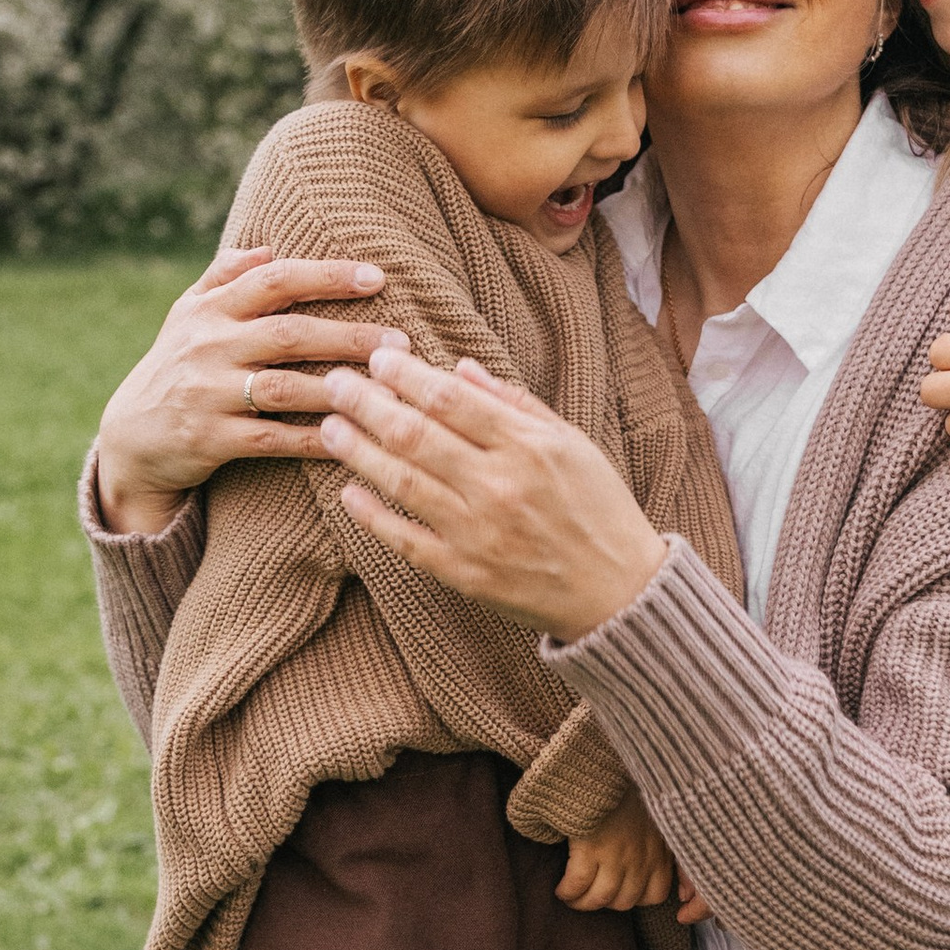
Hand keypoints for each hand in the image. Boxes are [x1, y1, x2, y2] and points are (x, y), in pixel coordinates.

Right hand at [94, 248, 387, 534]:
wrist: (130, 437)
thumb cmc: (176, 366)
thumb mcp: (187, 315)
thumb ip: (224, 278)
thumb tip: (267, 248)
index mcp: (210, 310)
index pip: (274, 280)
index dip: (326, 276)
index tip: (377, 277)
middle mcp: (208, 347)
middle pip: (289, 334)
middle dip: (348, 336)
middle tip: (399, 341)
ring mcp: (207, 394)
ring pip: (285, 388)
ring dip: (340, 388)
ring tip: (387, 389)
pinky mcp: (210, 439)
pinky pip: (272, 438)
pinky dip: (314, 439)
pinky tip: (352, 436)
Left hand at [320, 335, 671, 637]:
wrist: (619, 592)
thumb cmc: (599, 509)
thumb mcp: (572, 443)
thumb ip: (515, 404)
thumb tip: (458, 368)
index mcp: (529, 447)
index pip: (450, 399)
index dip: (407, 374)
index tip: (378, 357)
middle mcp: (499, 486)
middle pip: (415, 434)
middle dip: (367, 403)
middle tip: (335, 382)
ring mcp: (478, 533)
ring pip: (401, 481)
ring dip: (358, 450)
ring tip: (330, 426)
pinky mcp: (465, 574)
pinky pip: (405, 540)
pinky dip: (371, 516)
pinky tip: (346, 492)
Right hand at [556, 793, 676, 914]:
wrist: (607, 764)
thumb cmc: (630, 789)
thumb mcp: (657, 817)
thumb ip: (661, 844)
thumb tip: (678, 883)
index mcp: (658, 851)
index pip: (655, 895)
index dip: (636, 898)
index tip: (620, 890)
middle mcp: (640, 858)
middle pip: (624, 902)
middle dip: (607, 902)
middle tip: (591, 893)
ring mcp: (616, 856)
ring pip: (599, 899)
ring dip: (583, 903)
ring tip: (572, 897)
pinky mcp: (590, 849)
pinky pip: (577, 885)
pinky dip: (567, 892)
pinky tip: (561, 889)